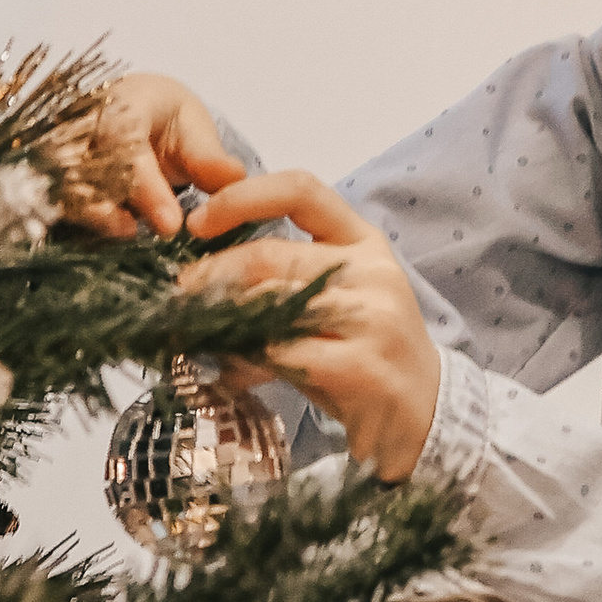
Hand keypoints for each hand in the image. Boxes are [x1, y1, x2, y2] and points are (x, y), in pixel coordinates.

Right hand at [66, 73, 241, 237]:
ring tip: (125, 235)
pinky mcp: (55, 178)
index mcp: (121, 105)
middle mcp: (82, 127)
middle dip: (110, 206)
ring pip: (66, 188)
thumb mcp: (192, 126)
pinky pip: (57, 204)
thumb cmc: (164, 118)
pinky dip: (80, 225)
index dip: (145, 186)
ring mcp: (61, 152)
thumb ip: (207, 156)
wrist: (126, 109)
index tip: (171, 223)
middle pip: (86, 168)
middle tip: (139, 235)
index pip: (125, 143)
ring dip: (92, 217)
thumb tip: (235, 180)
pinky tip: (103, 242)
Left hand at [179, 168, 442, 479]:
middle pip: (270, 256)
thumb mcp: (340, 296)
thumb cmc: (367, 348)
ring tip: (191, 331)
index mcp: (365, 243)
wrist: (424, 410)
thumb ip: (285, 276)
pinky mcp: (357, 367)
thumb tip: (201, 274)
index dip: (243, 197)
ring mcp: (369, 319)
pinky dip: (242, 360)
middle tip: (178, 292)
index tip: (199, 221)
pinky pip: (278, 353)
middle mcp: (372, 273)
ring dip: (218, 320)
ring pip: (268, 305)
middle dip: (210, 274)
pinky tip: (229, 370)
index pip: (302, 191)